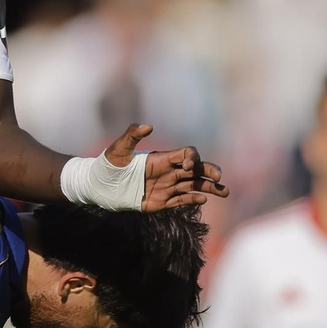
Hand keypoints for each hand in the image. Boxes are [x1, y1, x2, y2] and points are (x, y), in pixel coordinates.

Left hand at [103, 123, 226, 210]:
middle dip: (209, 172)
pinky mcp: (162, 201)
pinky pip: (182, 200)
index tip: (187, 166)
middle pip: (196, 170)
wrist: (101, 187)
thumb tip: (148, 126)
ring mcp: (167, 187)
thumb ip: (132, 136)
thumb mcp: (119, 149)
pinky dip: (193, 200)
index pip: (186, 154)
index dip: (192, 158)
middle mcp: (168, 172)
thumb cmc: (109, 165)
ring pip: (194, 186)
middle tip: (219, 178)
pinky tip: (202, 200)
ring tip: (225, 191)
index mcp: (162, 158)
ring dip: (210, 188)